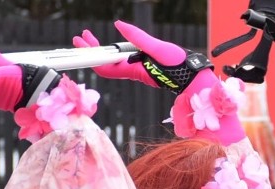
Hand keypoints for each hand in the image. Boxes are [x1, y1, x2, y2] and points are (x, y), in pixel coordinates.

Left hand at [73, 20, 211, 93]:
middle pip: (106, 64)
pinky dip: (113, 52)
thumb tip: (119, 25)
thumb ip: (138, 37)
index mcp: (134, 70)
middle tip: (81, 37)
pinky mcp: (143, 67)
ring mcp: (137, 69)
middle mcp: (133, 71)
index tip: (81, 43)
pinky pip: (122, 61)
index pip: (106, 67)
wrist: (192, 77)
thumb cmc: (178, 66)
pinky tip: (110, 45)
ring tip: (90, 38)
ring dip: (100, 50)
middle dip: (92, 51)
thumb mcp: (157, 48)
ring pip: (113, 62)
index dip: (91, 56)